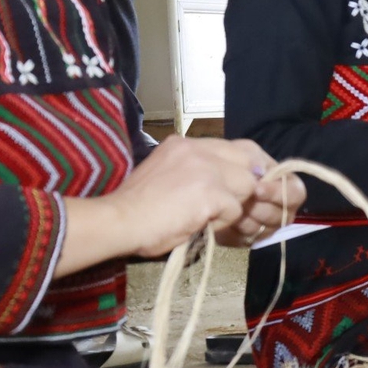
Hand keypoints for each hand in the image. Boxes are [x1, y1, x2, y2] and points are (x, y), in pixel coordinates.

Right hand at [109, 136, 297, 256]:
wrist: (118, 221)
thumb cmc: (137, 208)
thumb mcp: (167, 175)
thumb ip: (197, 171)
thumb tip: (231, 183)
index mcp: (184, 143)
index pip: (237, 146)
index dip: (248, 167)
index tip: (247, 185)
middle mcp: (196, 149)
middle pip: (249, 161)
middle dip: (248, 186)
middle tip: (235, 206)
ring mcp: (204, 168)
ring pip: (246, 186)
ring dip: (233, 206)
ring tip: (206, 218)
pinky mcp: (209, 193)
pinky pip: (235, 210)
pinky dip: (221, 223)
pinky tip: (197, 225)